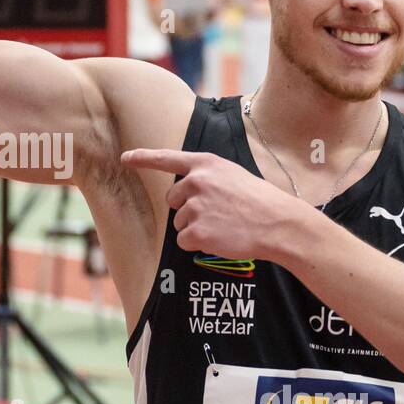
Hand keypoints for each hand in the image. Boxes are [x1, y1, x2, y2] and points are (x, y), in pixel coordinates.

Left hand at [120, 149, 306, 263]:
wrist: (278, 223)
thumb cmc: (259, 201)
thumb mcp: (233, 176)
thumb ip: (207, 178)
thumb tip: (187, 194)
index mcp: (206, 164)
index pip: (167, 158)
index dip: (144, 158)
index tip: (125, 158)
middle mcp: (196, 182)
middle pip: (173, 200)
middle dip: (189, 209)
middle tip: (218, 213)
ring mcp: (195, 207)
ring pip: (179, 223)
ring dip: (196, 228)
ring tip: (224, 225)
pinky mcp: (195, 231)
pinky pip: (184, 241)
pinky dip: (198, 244)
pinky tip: (220, 238)